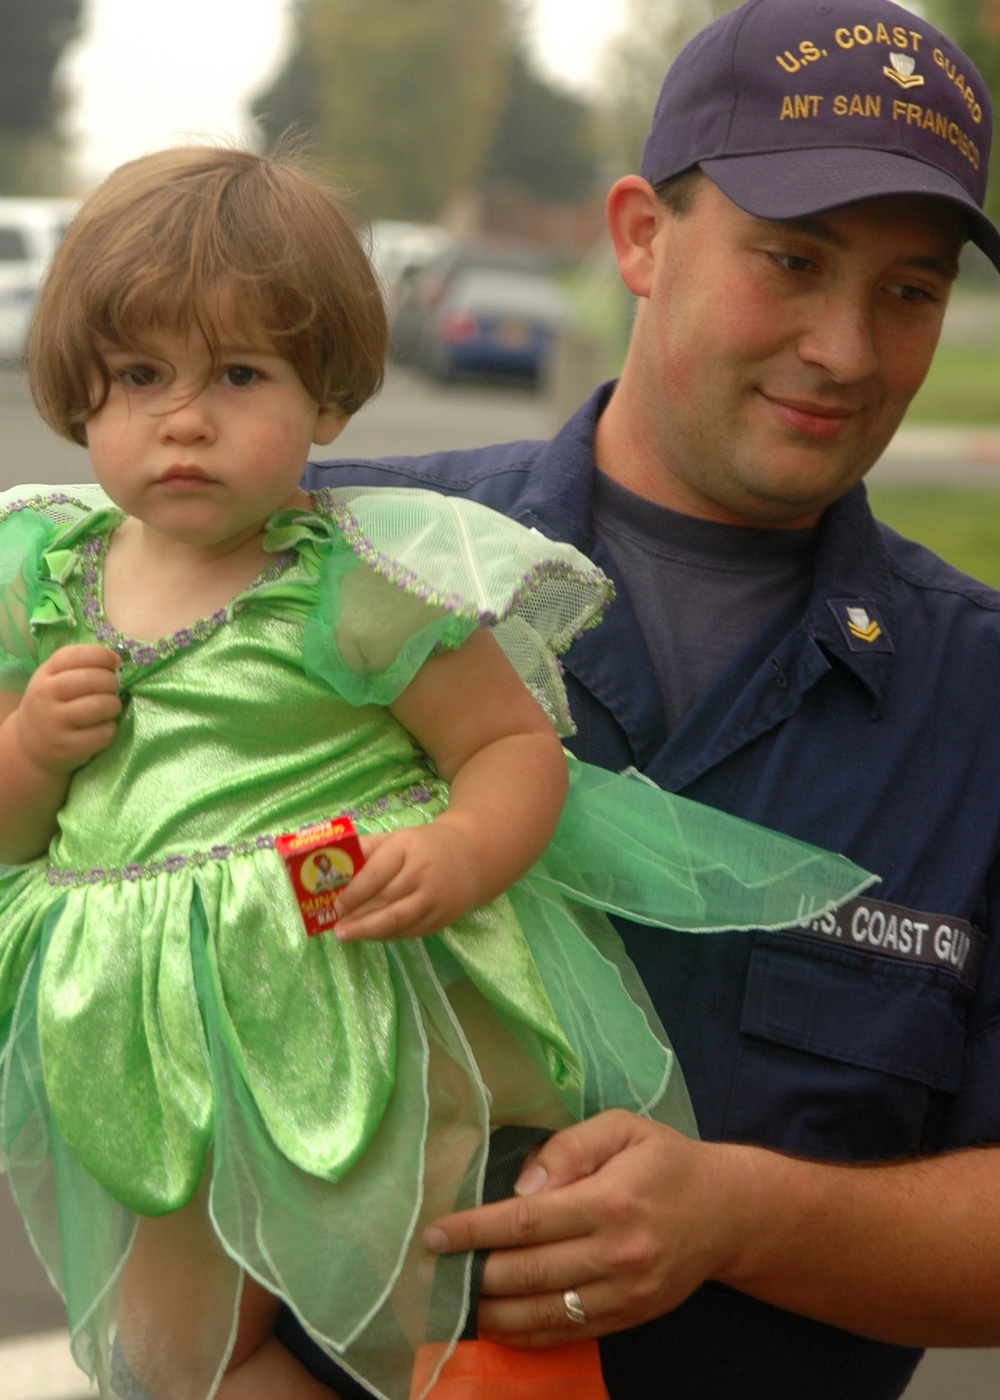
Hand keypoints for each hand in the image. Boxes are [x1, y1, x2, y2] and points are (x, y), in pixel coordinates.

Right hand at [16, 644, 121, 774]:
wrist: (29, 744)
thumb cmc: (52, 705)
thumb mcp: (54, 679)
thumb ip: (80, 666)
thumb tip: (116, 659)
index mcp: (45, 674)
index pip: (76, 655)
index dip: (103, 656)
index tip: (115, 663)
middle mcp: (46, 696)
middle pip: (91, 679)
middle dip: (112, 681)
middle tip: (113, 688)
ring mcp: (55, 723)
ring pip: (100, 705)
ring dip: (114, 705)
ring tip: (110, 707)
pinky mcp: (68, 747)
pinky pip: (103, 733)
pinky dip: (110, 728)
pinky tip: (103, 728)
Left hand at [333, 823, 481, 941]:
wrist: (472, 857)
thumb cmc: (424, 847)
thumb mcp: (396, 838)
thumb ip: (366, 849)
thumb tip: (332, 862)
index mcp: (407, 848)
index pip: (376, 874)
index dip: (354, 893)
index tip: (337, 905)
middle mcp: (422, 873)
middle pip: (385, 901)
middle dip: (358, 917)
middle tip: (337, 929)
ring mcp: (434, 898)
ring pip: (397, 921)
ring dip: (369, 931)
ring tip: (348, 936)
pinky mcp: (442, 917)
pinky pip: (410, 931)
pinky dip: (388, 936)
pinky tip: (372, 935)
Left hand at [422, 1110, 750, 1347]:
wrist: (728, 1212)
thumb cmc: (666, 1161)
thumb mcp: (623, 1129)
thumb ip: (569, 1147)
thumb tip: (521, 1186)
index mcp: (609, 1201)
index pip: (525, 1222)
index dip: (474, 1230)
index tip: (435, 1234)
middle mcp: (616, 1254)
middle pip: (527, 1272)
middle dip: (474, 1272)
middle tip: (434, 1268)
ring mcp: (624, 1293)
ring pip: (542, 1311)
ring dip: (491, 1310)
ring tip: (456, 1297)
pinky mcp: (630, 1317)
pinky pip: (567, 1333)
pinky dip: (526, 1334)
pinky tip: (496, 1323)